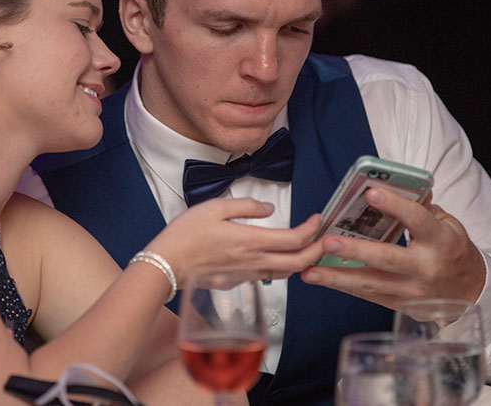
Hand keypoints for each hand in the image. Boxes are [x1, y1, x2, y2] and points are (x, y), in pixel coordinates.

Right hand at [146, 198, 323, 282]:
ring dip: (301, 261)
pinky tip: (275, 257)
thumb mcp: (215, 207)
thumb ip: (247, 206)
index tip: (317, 219)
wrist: (166, 265)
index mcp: (251, 241)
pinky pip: (265, 276)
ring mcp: (246, 276)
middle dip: (317, 251)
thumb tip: (268, 209)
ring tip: (306, 247)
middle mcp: (253, 262)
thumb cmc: (185, 235)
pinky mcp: (236, 283)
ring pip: (284, 273)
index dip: (312, 229)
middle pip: (298, 263)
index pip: (294, 240)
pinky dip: (279, 266)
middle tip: (324, 238)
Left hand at [300, 188, 485, 308]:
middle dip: (355, 251)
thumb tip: (403, 186)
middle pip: (388, 258)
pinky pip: (369, 296)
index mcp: (441, 242)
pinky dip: (344, 287)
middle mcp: (426, 268)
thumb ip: (424, 208)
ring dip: (337, 277)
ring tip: (310, 271)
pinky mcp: (401, 305)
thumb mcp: (448, 226)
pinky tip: (322, 279)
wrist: (472, 292)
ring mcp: (413, 291)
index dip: (396, 206)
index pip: (418, 221)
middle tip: (327, 242)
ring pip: (372, 284)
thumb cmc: (453, 252)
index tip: (372, 193)